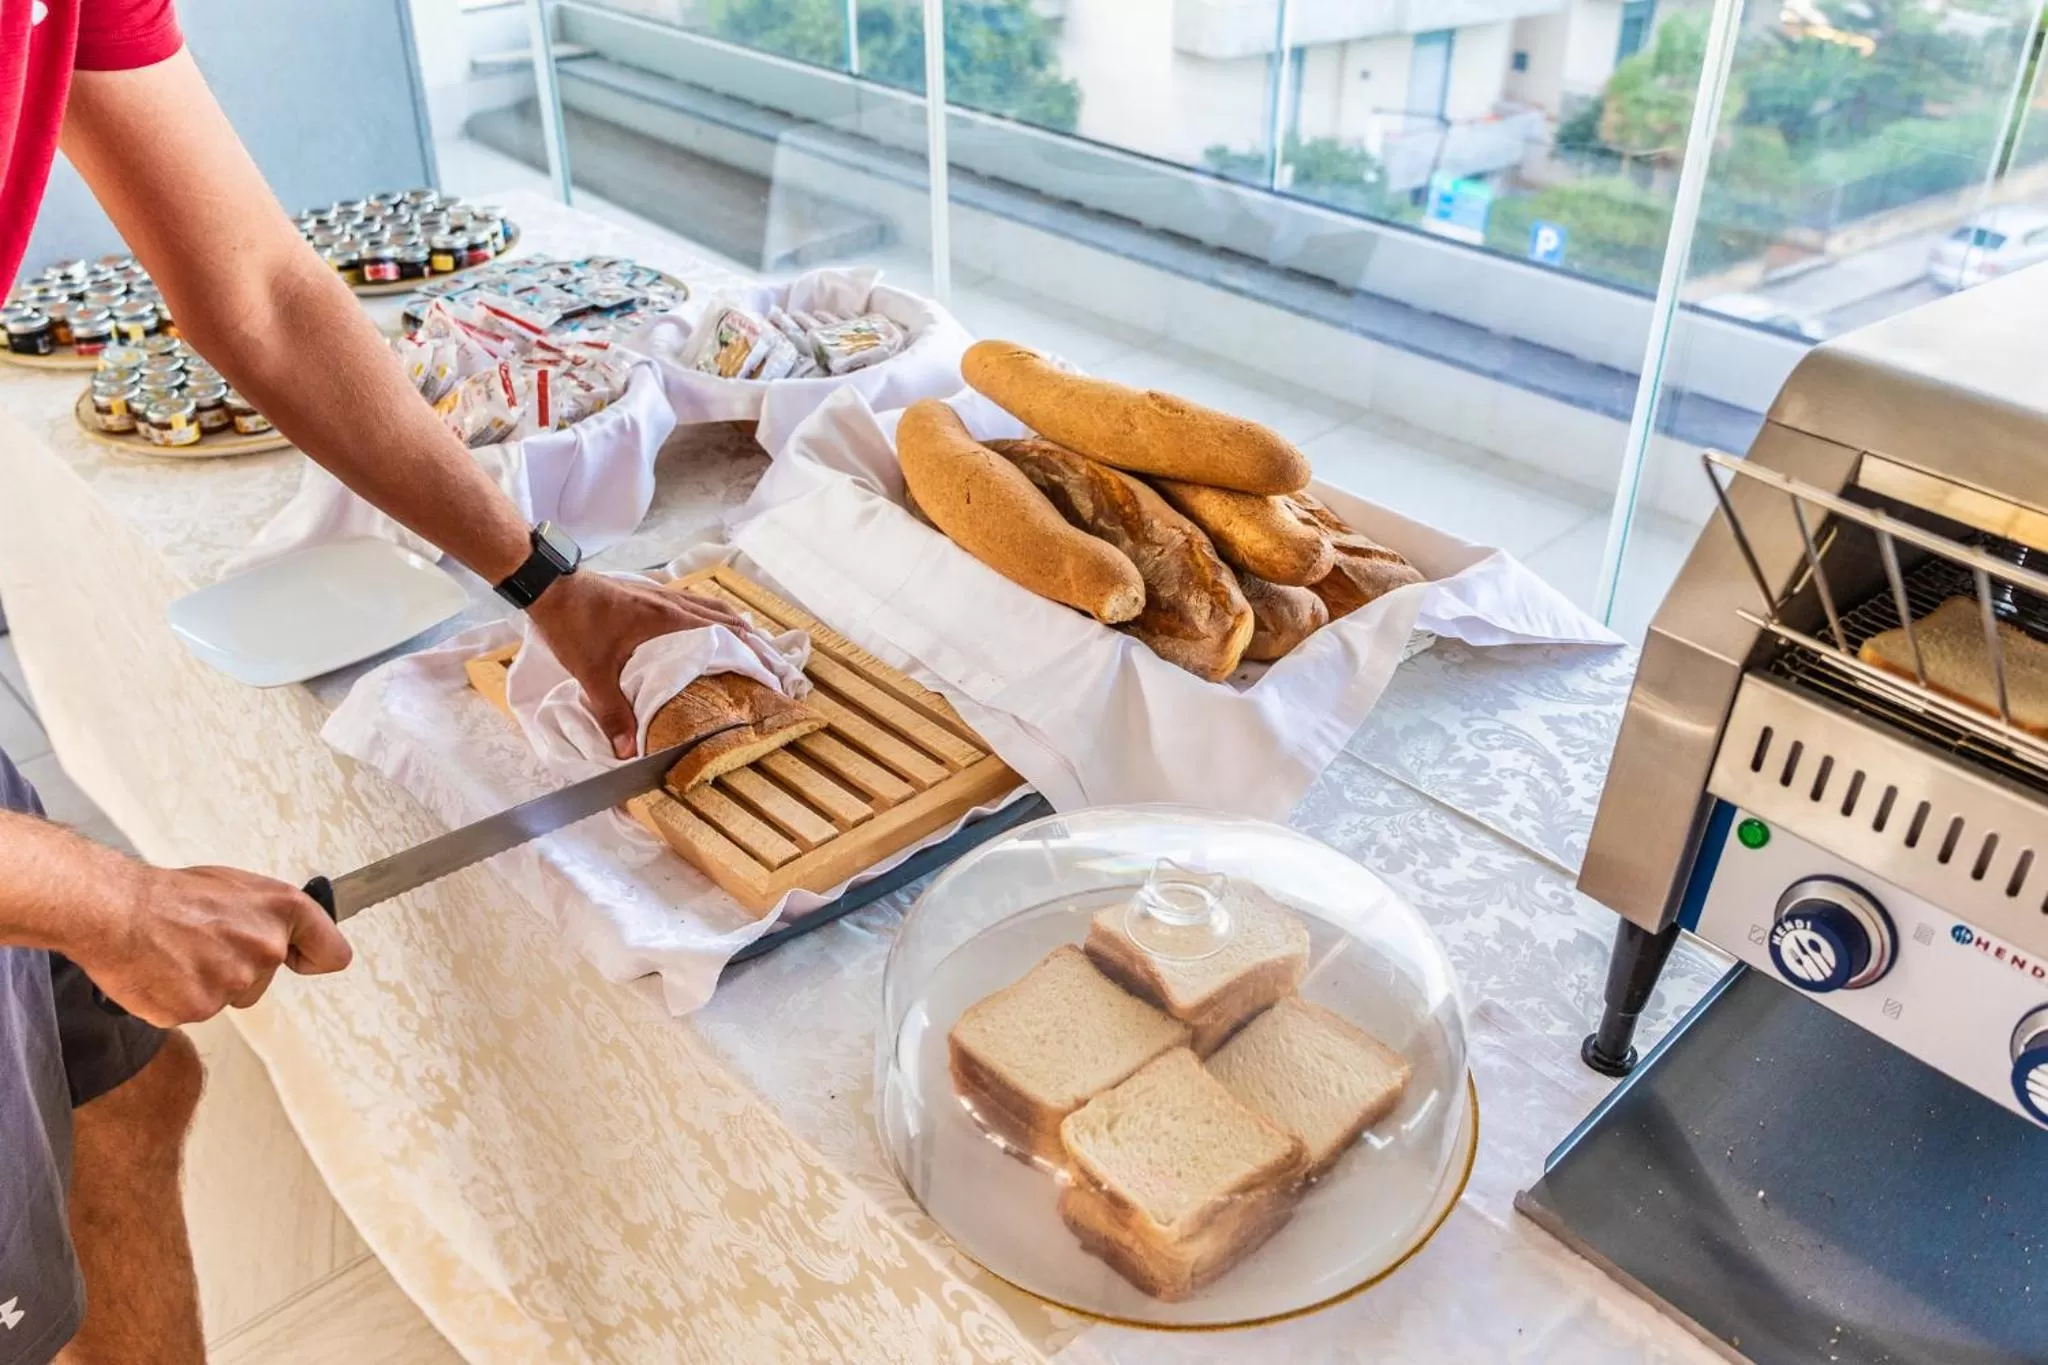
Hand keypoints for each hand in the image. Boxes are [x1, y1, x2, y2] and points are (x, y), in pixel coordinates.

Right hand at [79, 865, 353, 1025]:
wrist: (116, 911)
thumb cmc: (170, 895)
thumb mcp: (237, 888)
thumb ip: (269, 916)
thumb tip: (287, 934)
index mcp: (283, 911)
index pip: (332, 953)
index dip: (314, 958)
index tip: (303, 960)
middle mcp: (267, 949)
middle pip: (266, 979)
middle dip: (239, 967)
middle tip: (203, 944)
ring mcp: (235, 983)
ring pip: (231, 996)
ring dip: (208, 983)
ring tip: (179, 954)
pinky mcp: (200, 1009)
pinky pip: (196, 1010)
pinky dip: (179, 997)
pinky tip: (164, 971)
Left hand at [526, 572, 748, 756]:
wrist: (549, 587)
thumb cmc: (574, 625)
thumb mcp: (592, 673)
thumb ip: (612, 712)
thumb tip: (628, 752)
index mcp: (667, 621)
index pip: (720, 633)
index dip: (746, 650)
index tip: (766, 668)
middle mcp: (670, 603)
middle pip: (721, 615)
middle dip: (746, 636)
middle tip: (765, 656)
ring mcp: (658, 594)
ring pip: (706, 604)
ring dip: (727, 620)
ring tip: (744, 636)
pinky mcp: (645, 592)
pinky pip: (688, 600)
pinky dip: (704, 610)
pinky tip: (700, 620)